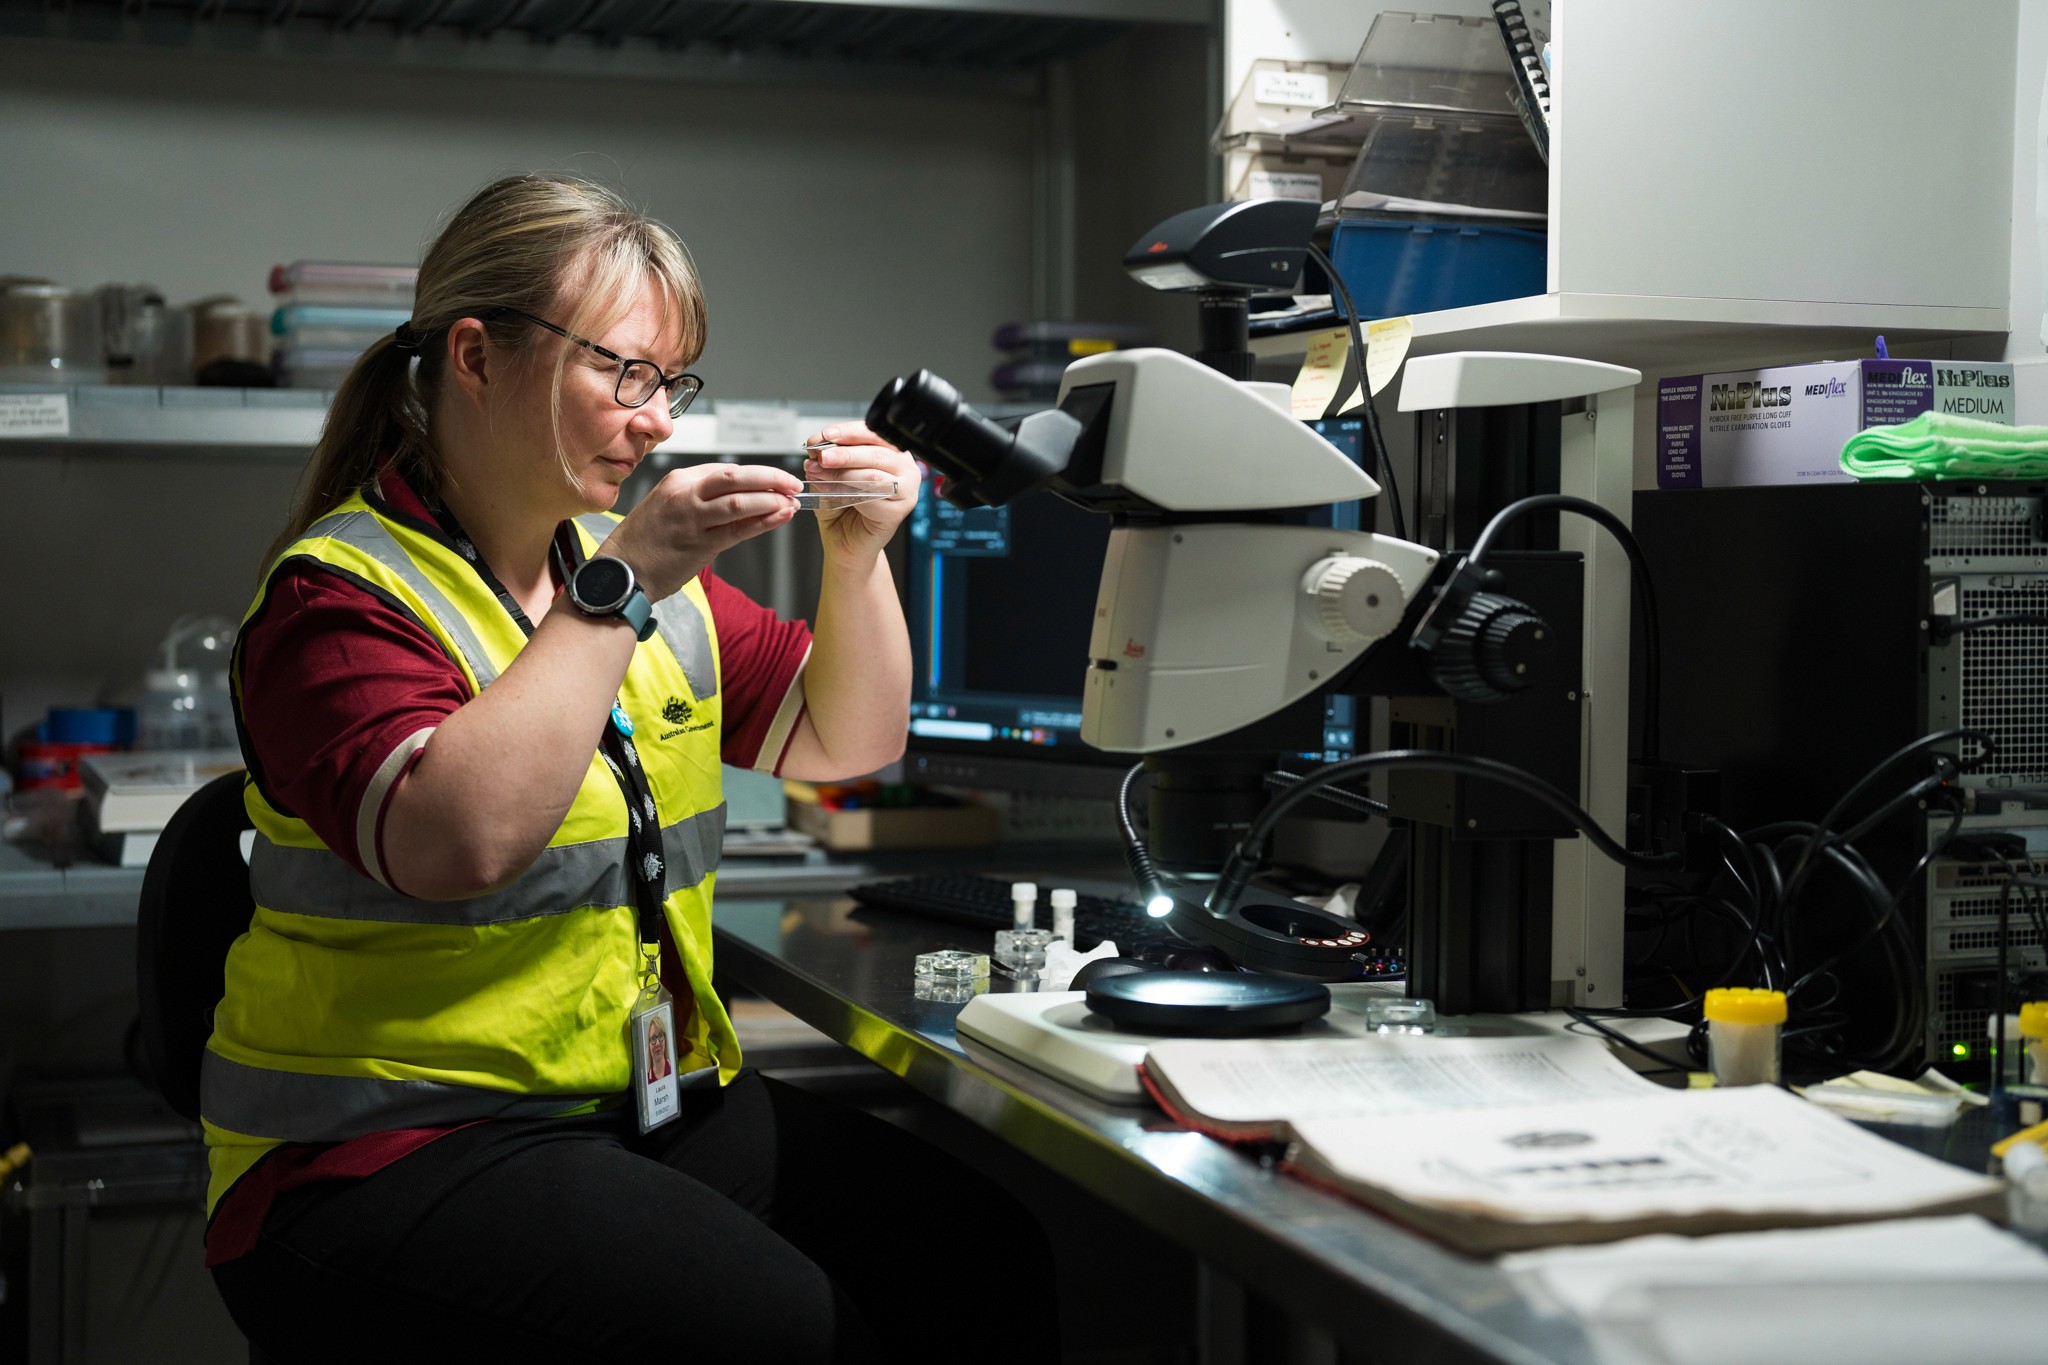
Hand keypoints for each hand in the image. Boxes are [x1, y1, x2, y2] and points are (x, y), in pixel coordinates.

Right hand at [603, 462, 800, 599]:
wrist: (623, 570)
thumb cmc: (645, 540)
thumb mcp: (668, 503)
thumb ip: (700, 495)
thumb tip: (740, 494)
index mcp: (678, 480)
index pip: (726, 469)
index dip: (757, 473)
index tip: (777, 478)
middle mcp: (685, 494)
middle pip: (736, 477)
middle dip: (771, 478)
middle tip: (794, 483)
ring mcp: (692, 519)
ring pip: (740, 502)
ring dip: (771, 500)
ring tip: (792, 501)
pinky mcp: (699, 544)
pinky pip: (738, 530)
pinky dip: (763, 522)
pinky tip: (780, 516)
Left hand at [801, 421, 921, 567]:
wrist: (846, 544)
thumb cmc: (842, 508)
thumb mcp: (831, 474)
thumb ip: (829, 459)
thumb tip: (818, 445)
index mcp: (892, 452)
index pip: (874, 433)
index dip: (848, 432)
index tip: (825, 435)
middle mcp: (904, 468)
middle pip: (876, 452)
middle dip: (844, 453)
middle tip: (821, 456)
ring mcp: (907, 490)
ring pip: (873, 474)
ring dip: (842, 473)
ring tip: (818, 473)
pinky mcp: (899, 511)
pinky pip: (873, 497)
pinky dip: (847, 492)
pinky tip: (830, 491)